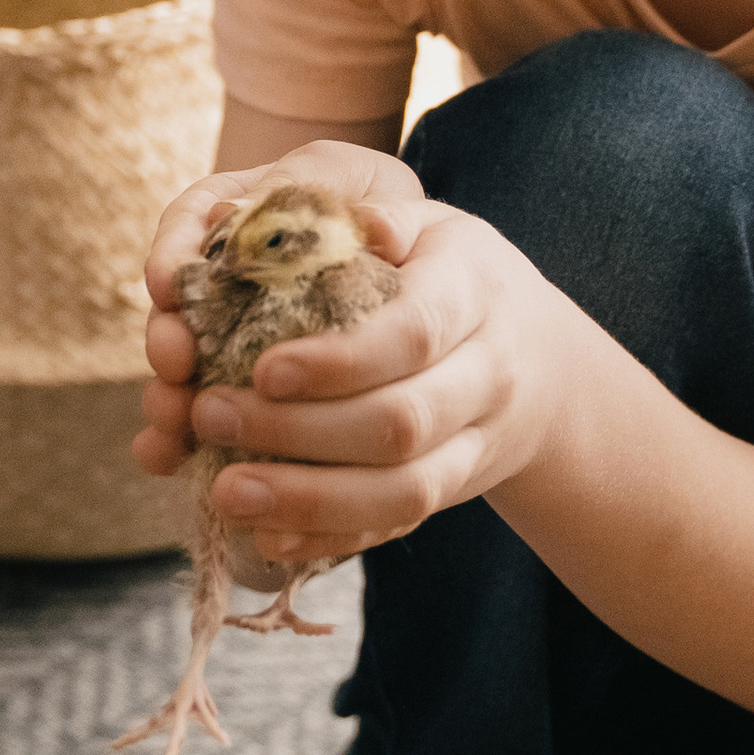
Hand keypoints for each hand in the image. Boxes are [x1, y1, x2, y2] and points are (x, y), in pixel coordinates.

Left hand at [132, 158, 561, 566]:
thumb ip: (385, 216)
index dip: (337, 361)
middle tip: (208, 415)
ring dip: (308, 500)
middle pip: (399, 424)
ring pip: (402, 492)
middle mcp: (485, 378)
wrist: (545, 364)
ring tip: (225, 492)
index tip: (261, 369)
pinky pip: (395, 527)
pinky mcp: (452, 492)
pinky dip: (330, 538)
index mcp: (474, 296)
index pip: (412, 335)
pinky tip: (267, 536)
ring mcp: (474, 446)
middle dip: (298, 431)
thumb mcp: (437, 229)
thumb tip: (346, 221)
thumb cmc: (460, 279)